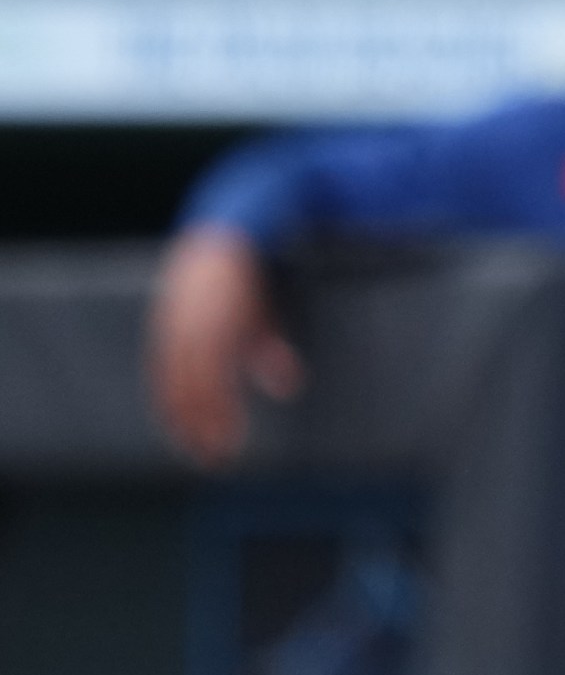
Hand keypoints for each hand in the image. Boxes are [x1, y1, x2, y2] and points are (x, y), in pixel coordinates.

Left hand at [147, 226, 304, 465]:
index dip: (181, 416)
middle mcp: (177, 323)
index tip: (194, 447)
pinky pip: (211, 363)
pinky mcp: (214, 309)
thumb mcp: (255, 313)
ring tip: (224, 446)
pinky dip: (218, 392)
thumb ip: (262, 349)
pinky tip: (226, 413)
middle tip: (210, 458)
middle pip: (177, 386)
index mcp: (175, 325)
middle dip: (193, 424)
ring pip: (193, 380)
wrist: (244, 215)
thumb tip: (286, 386)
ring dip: (207, 417)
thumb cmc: (246, 266)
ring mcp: (193, 317)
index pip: (168, 381)